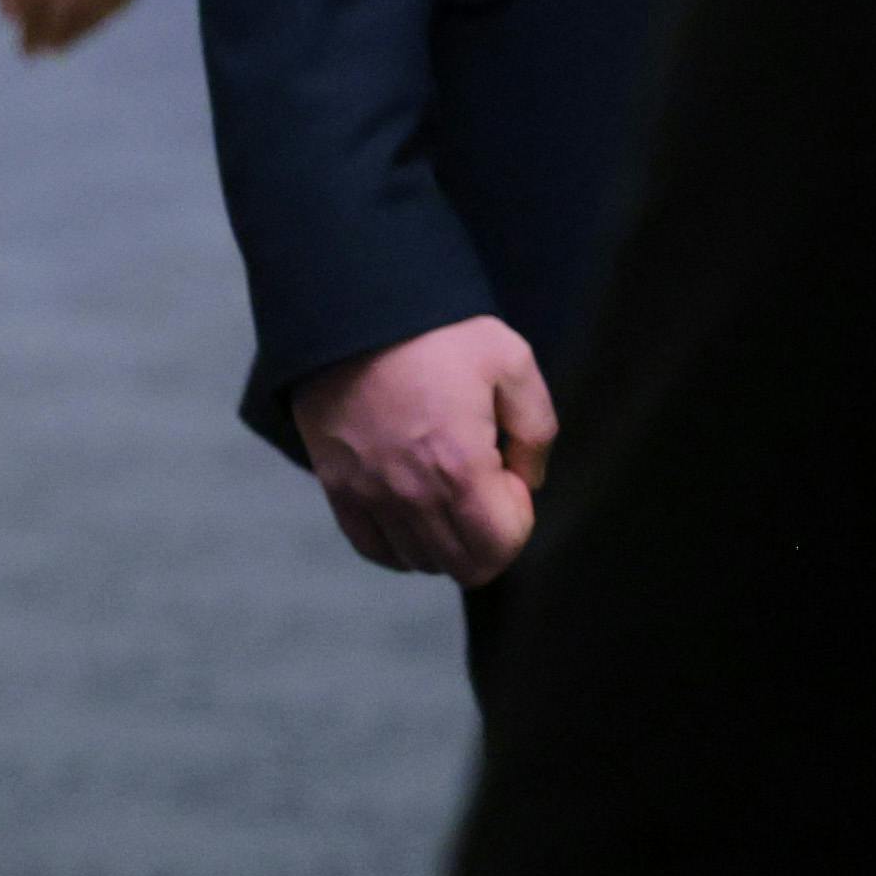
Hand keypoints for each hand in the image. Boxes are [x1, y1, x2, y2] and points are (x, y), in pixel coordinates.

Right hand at [290, 315, 555, 581]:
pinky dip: (400, 544)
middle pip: (465, 567)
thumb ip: (538, 430)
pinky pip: (374, 548)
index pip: (503, 546)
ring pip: (422, 562)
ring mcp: (369, 494)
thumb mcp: (511, 361)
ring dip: (446, 540)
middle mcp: (412, 493)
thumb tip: (528, 479)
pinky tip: (411, 509)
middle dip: (488, 537)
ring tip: (444, 489)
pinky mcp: (337, 486)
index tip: (507, 472)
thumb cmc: (436, 334)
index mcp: (460, 467)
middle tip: (482, 488)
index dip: (519, 515)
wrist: (351, 308)